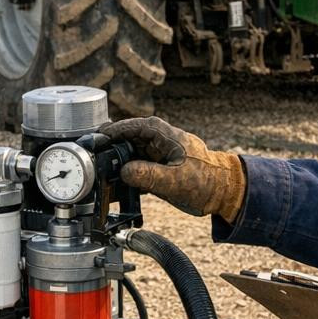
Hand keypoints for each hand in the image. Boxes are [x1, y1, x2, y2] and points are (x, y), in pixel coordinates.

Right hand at [101, 117, 245, 220]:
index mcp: (164, 135)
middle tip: (94, 158)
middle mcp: (158, 141)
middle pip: (128, 139)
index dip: (114, 131)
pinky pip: (137, 168)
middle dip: (111, 148)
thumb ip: (149, 175)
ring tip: (102, 175)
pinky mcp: (157, 167)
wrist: (222, 192)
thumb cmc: (206, 181)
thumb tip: (124, 171)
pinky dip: (127, 175)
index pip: (133, 126)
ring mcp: (157, 154)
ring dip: (118, 164)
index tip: (98, 137)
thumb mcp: (175, 180)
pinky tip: (117, 186)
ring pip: (130, 155)